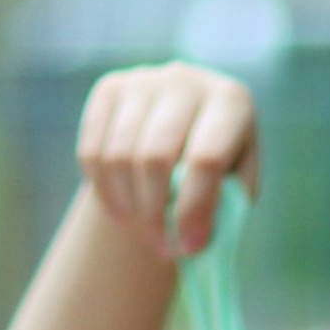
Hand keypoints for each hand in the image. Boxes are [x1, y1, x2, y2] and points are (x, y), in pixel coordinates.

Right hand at [76, 62, 259, 262]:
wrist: (186, 132)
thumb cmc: (221, 171)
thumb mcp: (236, 189)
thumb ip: (224, 211)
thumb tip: (191, 239)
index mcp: (232, 102)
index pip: (206, 159)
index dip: (194, 210)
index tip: (189, 247)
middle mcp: (186, 80)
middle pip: (155, 157)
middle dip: (156, 214)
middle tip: (163, 249)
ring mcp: (144, 80)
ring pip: (119, 155)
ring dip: (130, 208)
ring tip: (147, 233)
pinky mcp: (110, 89)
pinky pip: (93, 150)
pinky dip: (105, 191)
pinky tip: (123, 211)